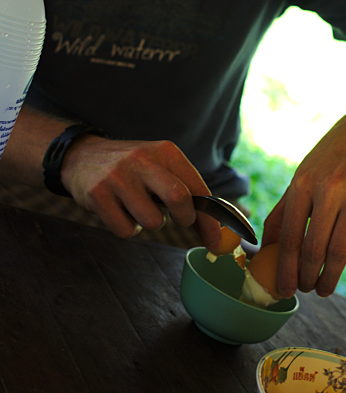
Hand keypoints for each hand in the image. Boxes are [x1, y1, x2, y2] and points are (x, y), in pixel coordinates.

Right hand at [61, 135, 221, 247]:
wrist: (82, 156)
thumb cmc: (131, 168)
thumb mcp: (158, 165)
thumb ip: (184, 189)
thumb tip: (212, 229)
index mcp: (165, 151)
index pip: (197, 188)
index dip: (210, 219)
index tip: (216, 240)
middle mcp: (143, 160)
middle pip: (179, 198)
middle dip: (185, 219)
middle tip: (180, 221)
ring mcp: (119, 177)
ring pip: (152, 221)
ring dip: (149, 223)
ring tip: (138, 207)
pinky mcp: (98, 194)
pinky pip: (125, 230)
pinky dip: (127, 228)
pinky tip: (119, 210)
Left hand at [261, 105, 345, 297]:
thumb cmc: (329, 160)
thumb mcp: (302, 176)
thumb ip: (283, 211)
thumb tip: (264, 249)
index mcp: (302, 184)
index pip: (289, 236)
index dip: (285, 269)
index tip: (284, 290)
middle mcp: (328, 188)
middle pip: (314, 247)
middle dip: (308, 277)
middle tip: (307, 291)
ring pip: (341, 248)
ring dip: (332, 278)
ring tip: (325, 290)